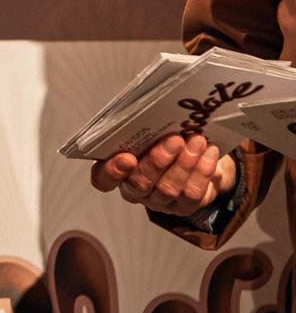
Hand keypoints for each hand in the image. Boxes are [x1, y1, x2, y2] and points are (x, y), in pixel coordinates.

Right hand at [90, 133, 235, 216]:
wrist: (198, 159)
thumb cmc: (166, 140)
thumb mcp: (150, 131)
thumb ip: (144, 125)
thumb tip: (151, 105)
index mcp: (117, 169)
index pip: (103, 179)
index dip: (112, 171)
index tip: (126, 157)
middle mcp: (135, 189)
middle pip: (140, 183)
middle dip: (157, 161)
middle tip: (174, 139)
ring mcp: (160, 201)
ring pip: (168, 188)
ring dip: (184, 163)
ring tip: (197, 140)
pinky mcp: (184, 207)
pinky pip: (192, 193)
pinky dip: (203, 171)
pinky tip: (209, 152)